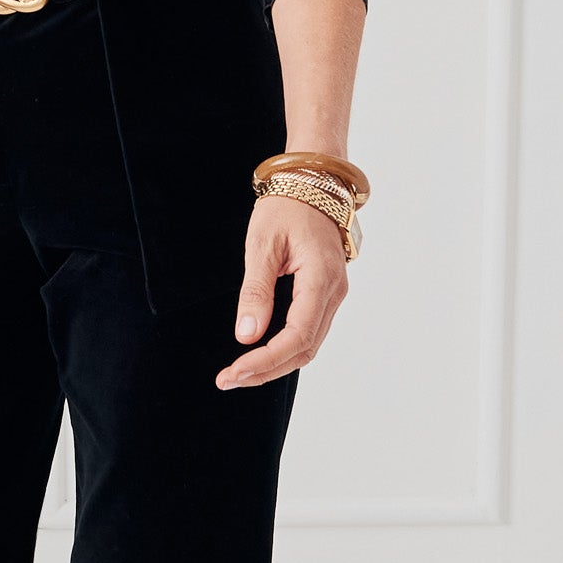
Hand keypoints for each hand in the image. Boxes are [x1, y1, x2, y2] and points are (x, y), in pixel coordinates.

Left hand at [215, 194, 350, 388]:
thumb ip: (256, 292)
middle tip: (228, 380)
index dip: (266, 361)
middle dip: (267, 370)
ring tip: (239, 372)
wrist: (312, 182)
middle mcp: (334, 292)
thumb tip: (246, 336)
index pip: (297, 336)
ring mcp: (333, 294)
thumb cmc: (286, 207)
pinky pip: (309, 331)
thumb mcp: (262, 245)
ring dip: (275, 363)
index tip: (234, 372)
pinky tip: (259, 353)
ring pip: (309, 344)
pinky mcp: (325, 294)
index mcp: (321, 280)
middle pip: (305, 349)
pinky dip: (284, 348)